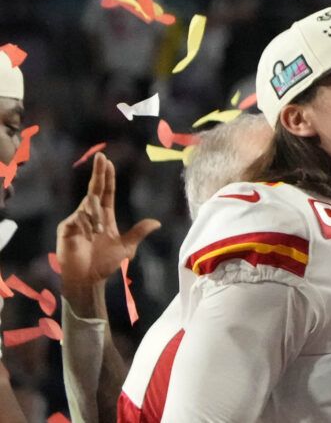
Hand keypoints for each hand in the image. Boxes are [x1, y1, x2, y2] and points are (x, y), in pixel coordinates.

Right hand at [56, 154, 160, 312]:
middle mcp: (89, 215)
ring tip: (98, 233)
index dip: (107, 178)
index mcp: (104, 217)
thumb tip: (157, 222)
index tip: (107, 162)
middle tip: (101, 157)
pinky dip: (86, 224)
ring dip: (96, 218)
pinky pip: (76, 218)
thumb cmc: (104, 264)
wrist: (87, 280)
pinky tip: (89, 234)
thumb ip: (138, 233)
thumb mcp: (126, 248)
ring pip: (88, 206)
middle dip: (98, 173)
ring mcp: (76, 221)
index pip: (106, 192)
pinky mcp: (65, 229)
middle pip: (94, 189)